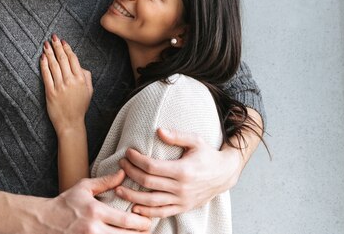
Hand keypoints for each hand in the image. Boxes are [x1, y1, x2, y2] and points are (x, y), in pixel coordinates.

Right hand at [37, 170, 151, 232]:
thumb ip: (105, 182)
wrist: (42, 222)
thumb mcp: (84, 188)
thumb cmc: (65, 203)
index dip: (142, 223)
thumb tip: (123, 173)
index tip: (148, 221)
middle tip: (147, 230)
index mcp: (95, 212)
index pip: (126, 221)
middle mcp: (93, 229)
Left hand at [40, 35, 92, 133]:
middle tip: (53, 37)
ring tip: (46, 44)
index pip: (73, 59)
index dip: (67, 49)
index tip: (63, 41)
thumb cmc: (80, 107)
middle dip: (57, 46)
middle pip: (62, 59)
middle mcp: (70, 81)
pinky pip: (46, 75)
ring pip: (53, 65)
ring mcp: (59, 86)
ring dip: (49, 53)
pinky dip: (43, 65)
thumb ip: (86, 77)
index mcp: (81, 79)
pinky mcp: (50, 92)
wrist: (71, 122)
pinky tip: (42, 58)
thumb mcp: (89, 91)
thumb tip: (80, 66)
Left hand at [115, 128, 241, 217]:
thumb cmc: (208, 155)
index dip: (137, 160)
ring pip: (151, 201)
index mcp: (183, 170)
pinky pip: (162, 213)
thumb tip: (159, 130)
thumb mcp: (196, 140)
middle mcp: (181, 187)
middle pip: (148, 182)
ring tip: (118, 189)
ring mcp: (182, 200)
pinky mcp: (183, 208)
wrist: (224, 174)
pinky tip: (134, 207)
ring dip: (132, 196)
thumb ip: (177, 136)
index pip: (152, 166)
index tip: (128, 153)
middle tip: (121, 165)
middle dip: (131, 173)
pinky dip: (147, 212)